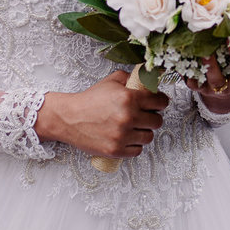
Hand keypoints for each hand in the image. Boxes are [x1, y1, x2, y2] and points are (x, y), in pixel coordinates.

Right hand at [35, 69, 168, 156]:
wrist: (69, 118)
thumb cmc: (90, 100)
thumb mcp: (111, 81)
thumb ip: (131, 78)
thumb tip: (147, 81)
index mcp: (129, 98)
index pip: (160, 102)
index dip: (160, 102)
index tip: (158, 103)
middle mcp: (128, 117)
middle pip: (157, 121)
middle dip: (152, 117)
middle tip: (143, 115)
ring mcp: (122, 135)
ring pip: (149, 137)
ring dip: (143, 132)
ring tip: (134, 127)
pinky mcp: (116, 150)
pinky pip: (137, 150)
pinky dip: (134, 145)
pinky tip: (127, 138)